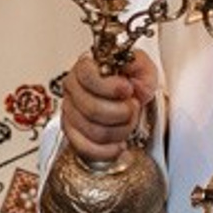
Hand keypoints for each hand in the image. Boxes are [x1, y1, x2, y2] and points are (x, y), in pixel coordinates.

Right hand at [61, 47, 158, 161]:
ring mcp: (70, 112)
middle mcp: (73, 89)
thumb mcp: (142, 67)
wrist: (130, 102)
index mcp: (85, 67)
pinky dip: (108, 150)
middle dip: (122, 113)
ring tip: (128, 122)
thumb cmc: (133, 84)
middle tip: (132, 107)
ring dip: (120, 130)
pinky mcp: (72, 134)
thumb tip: (128, 68)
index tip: (127, 89)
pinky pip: (86, 148)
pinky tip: (119, 144)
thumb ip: (136, 62)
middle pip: (92, 109)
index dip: (110, 87)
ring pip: (94, 131)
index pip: (87, 76)